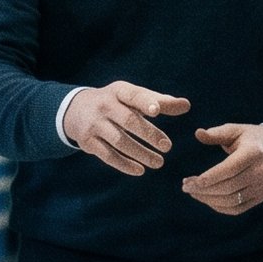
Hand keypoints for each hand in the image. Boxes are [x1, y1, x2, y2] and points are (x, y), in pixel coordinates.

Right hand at [63, 82, 190, 175]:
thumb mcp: (133, 97)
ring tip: (159, 163)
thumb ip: (160, 101)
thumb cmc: (116, 102)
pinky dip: (124, 164)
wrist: (76, 110)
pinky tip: (140, 170)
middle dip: (149, 134)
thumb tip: (187, 105)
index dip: (144, 102)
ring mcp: (94, 124)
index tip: (156, 111)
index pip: (133, 96)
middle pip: (128, 121)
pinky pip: (108, 156)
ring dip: (140, 153)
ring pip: (119, 141)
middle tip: (167, 147)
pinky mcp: (88, 142)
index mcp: (119, 91)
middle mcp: (105, 105)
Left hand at [183, 123, 262, 214]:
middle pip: (228, 187)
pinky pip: (236, 209)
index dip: (209, 178)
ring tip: (193, 192)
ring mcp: (261, 187)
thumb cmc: (250, 138)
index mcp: (253, 153)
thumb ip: (216, 133)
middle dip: (203, 190)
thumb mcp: (235, 130)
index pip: (229, 169)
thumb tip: (198, 133)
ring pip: (231, 201)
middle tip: (185, 186)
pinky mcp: (260, 198)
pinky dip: (219, 207)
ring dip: (208, 199)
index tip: (189, 181)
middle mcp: (260, 172)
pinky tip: (206, 198)